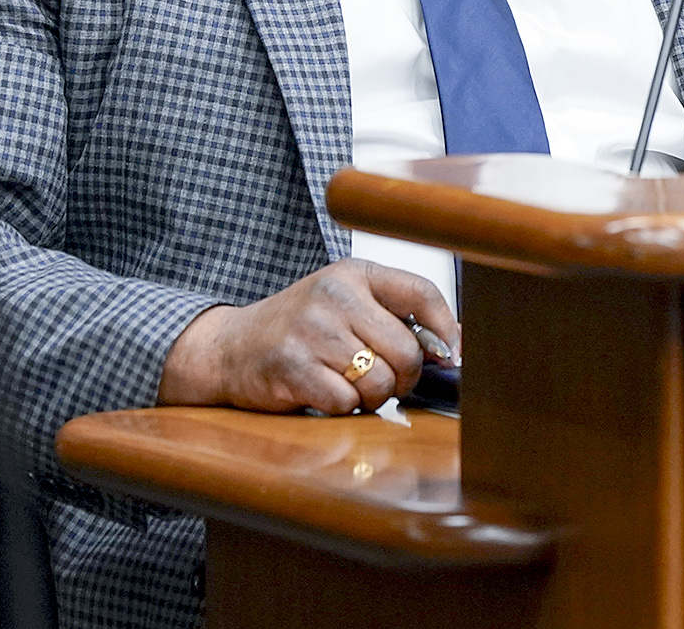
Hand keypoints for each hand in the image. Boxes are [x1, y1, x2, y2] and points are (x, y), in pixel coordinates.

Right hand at [157, 259, 458, 413]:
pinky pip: (346, 402)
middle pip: (406, 349)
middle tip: (386, 381)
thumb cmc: (299, 328)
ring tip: (351, 387)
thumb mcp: (345, 304)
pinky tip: (325, 394)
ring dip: (372, 397)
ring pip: (380, 381)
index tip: (453, 355)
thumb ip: (393, 317)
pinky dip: (342, 408)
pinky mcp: (292, 366)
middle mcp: (334, 295)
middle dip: (404, 377)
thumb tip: (452, 349)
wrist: (230, 347)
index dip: (447, 328)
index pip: (422, 292)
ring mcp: (312, 330)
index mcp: (354, 273)